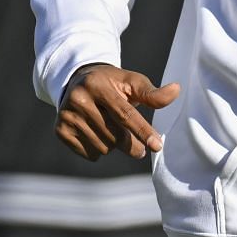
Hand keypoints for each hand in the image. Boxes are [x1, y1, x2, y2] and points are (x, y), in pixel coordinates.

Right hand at [57, 64, 178, 160]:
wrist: (78, 82)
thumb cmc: (112, 84)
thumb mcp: (132, 82)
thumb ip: (153, 93)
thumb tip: (176, 91)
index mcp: (97, 85)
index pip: (124, 113)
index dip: (142, 131)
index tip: (157, 146)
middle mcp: (78, 100)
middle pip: (115, 135)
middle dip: (132, 144)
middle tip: (141, 148)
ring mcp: (66, 116)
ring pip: (103, 147)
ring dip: (114, 145)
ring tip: (111, 129)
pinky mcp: (60, 131)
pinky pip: (90, 154)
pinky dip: (99, 149)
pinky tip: (97, 133)